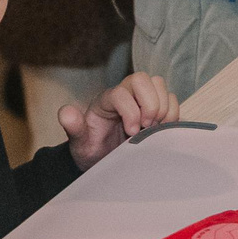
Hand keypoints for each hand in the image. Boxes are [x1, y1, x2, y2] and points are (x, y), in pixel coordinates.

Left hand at [61, 71, 179, 169]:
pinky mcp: (156, 106)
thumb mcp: (80, 143)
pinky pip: (170, 98)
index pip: (121, 93)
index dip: (130, 111)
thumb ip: (73, 128)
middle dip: (149, 103)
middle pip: (142, 79)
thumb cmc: (92, 149)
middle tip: (147, 127)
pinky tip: (162, 129)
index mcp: (105, 100)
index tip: (131, 133)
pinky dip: (172, 112)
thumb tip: (66, 114)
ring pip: (158, 84)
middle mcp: (125, 94)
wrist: (103, 159)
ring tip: (154, 128)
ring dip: (162, 107)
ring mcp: (142, 98)